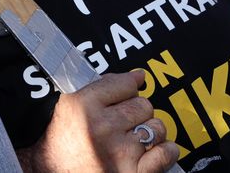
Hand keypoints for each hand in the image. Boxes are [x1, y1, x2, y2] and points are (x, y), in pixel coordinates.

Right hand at [21, 71, 178, 172]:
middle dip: (135, 112)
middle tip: (122, 123)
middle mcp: (102, 127)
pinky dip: (164, 151)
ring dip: (149, 132)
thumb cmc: (63, 143)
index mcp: (83, 105)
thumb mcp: (70, 107)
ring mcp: (120, 152)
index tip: (123, 96)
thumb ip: (102, 87)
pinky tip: (150, 151)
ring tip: (132, 139)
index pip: (125, 83)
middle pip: (143, 105)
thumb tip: (138, 76)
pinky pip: (166, 153)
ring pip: (157, 127)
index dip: (125, 90)